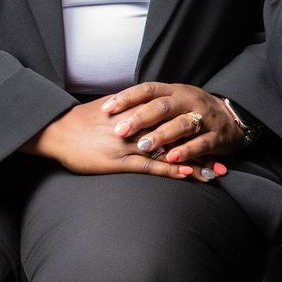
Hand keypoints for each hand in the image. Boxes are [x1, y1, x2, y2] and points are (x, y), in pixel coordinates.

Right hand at [29, 99, 215, 180]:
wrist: (57, 130)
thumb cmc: (82, 121)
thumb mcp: (112, 108)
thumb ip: (134, 109)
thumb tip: (151, 111)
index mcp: (137, 110)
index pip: (175, 118)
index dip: (196, 128)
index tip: (215, 135)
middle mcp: (137, 124)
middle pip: (179, 134)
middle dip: (202, 146)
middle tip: (224, 156)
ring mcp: (128, 143)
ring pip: (169, 151)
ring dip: (193, 162)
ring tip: (215, 171)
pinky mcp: (118, 160)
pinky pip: (149, 165)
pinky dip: (169, 168)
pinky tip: (185, 173)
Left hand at [100, 82, 244, 166]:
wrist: (233, 118)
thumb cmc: (193, 111)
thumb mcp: (174, 102)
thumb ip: (150, 105)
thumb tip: (114, 109)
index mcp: (175, 91)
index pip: (148, 90)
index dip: (127, 98)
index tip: (106, 108)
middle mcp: (189, 101)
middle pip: (162, 106)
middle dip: (140, 118)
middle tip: (119, 130)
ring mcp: (204, 117)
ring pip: (182, 124)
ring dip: (162, 135)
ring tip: (144, 145)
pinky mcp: (217, 136)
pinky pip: (201, 143)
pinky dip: (186, 150)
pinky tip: (172, 158)